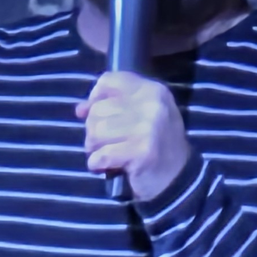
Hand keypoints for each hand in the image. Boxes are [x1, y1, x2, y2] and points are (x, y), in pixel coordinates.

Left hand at [78, 71, 190, 201]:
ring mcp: (147, 128)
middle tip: (107, 143)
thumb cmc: (155, 142)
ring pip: (95, 132)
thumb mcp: (141, 114)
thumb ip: (112, 104)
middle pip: (97, 110)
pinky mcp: (140, 152)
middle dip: (94, 130)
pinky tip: (108, 167)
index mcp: (152, 90)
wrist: (177, 176)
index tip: (98, 115)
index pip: (109, 80)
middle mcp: (151, 104)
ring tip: (107, 154)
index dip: (95, 98)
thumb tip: (80, 109)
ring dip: (94, 148)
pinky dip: (97, 164)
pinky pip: (101, 156)